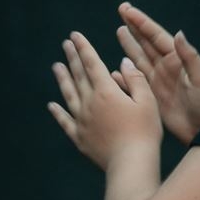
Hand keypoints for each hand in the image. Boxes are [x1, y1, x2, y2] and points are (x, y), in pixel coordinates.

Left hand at [49, 31, 162, 169]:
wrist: (130, 163)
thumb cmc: (144, 131)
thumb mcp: (147, 101)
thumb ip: (134, 79)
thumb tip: (122, 63)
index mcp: (106, 91)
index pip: (92, 63)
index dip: (84, 48)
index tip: (75, 36)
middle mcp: (90, 103)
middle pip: (79, 76)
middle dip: (73, 58)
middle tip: (65, 45)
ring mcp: (82, 121)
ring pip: (69, 95)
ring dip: (62, 79)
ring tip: (56, 67)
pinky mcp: (79, 138)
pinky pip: (65, 121)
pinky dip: (58, 112)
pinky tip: (52, 105)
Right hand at [116, 3, 199, 145]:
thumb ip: (189, 56)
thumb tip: (178, 33)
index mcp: (177, 59)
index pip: (156, 36)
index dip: (142, 23)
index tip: (127, 10)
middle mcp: (166, 67)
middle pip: (146, 43)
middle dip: (135, 27)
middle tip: (121, 11)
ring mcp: (158, 81)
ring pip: (139, 59)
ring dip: (129, 46)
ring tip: (119, 31)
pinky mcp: (152, 96)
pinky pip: (134, 81)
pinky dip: (123, 76)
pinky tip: (113, 71)